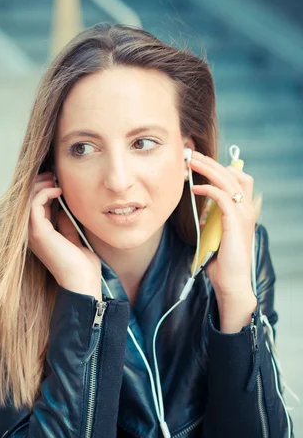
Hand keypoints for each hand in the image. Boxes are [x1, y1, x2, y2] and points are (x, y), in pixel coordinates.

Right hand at [28, 172, 101, 297]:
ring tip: (54, 180)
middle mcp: (31, 233)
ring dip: (40, 186)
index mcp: (39, 235)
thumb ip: (66, 225)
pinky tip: (58, 191)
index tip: (58, 181)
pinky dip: (44, 193)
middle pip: (27, 201)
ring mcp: (32, 233)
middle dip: (39, 184)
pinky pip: (34, 205)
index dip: (44, 191)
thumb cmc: (81, 265)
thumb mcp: (73, 238)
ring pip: (27, 200)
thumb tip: (64, 209)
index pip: (35, 206)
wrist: (83, 281)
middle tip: (54, 175)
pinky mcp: (38, 232)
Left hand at [189, 151, 255, 299]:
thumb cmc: (222, 263)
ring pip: (228, 181)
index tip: (200, 163)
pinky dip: (208, 188)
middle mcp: (246, 209)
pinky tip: (195, 187)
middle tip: (192, 155)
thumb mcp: (215, 236)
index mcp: (243, 211)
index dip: (220, 168)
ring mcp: (243, 214)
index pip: (238, 179)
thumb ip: (212, 222)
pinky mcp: (235, 221)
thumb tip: (202, 213)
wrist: (231, 282)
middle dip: (211, 162)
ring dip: (208, 169)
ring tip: (191, 163)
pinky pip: (222, 196)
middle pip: (233, 174)